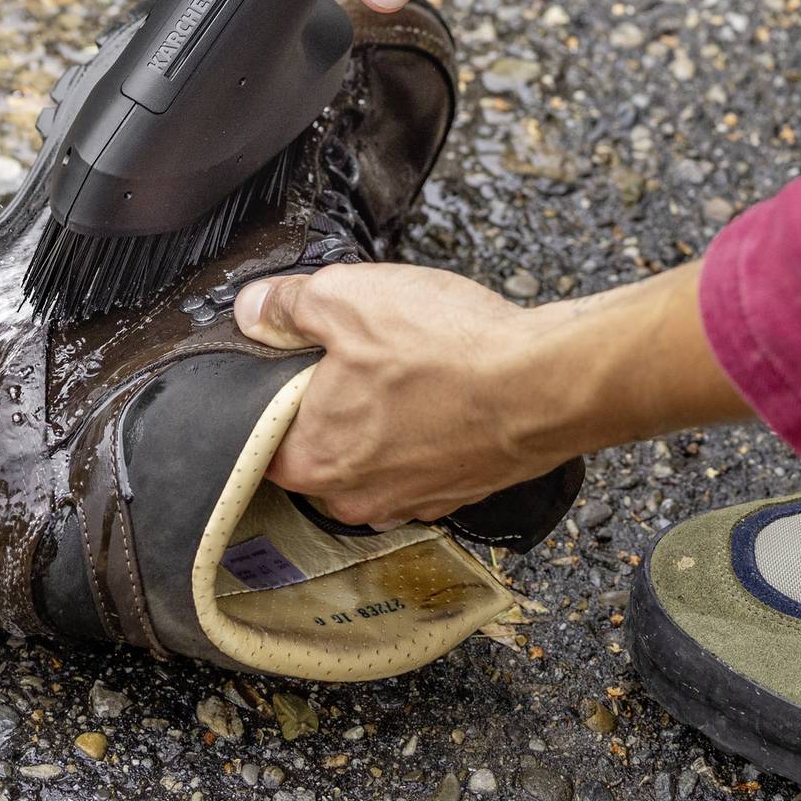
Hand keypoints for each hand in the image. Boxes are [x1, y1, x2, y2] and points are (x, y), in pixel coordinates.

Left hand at [233, 260, 752, 525]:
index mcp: (313, 461)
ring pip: (373, 456)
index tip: (288, 364)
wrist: (546, 384)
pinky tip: (444, 388)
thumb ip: (285, 306)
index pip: (259, 442)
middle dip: (328, 405)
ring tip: (407, 368)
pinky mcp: (459, 491)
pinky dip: (427, 429)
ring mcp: (412, 501)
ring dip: (381, 419)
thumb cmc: (448, 348)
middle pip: (317, 448)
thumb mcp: (346, 298)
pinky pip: (422, 458)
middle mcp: (357, 498)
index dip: (269, 396)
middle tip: (352, 355)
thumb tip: (254, 311)